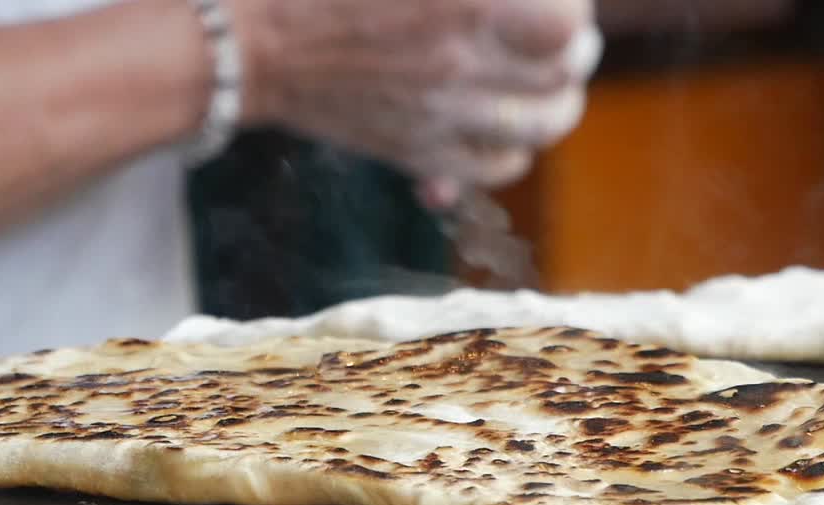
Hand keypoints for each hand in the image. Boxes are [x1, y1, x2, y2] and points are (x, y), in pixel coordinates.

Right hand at [233, 0, 601, 206]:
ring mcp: (439, 116)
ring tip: (550, 86)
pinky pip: (494, 169)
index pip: (566, 24)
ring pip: (538, 129)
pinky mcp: (417, 152)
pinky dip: (513, 152)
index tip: (561, 4)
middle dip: (577, 53)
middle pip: (563, 76)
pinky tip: (504, 130)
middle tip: (570, 40)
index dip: (573, 11)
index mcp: (463, 3)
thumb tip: (526, 3)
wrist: (246, 43)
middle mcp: (458, 64)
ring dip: (556, 104)